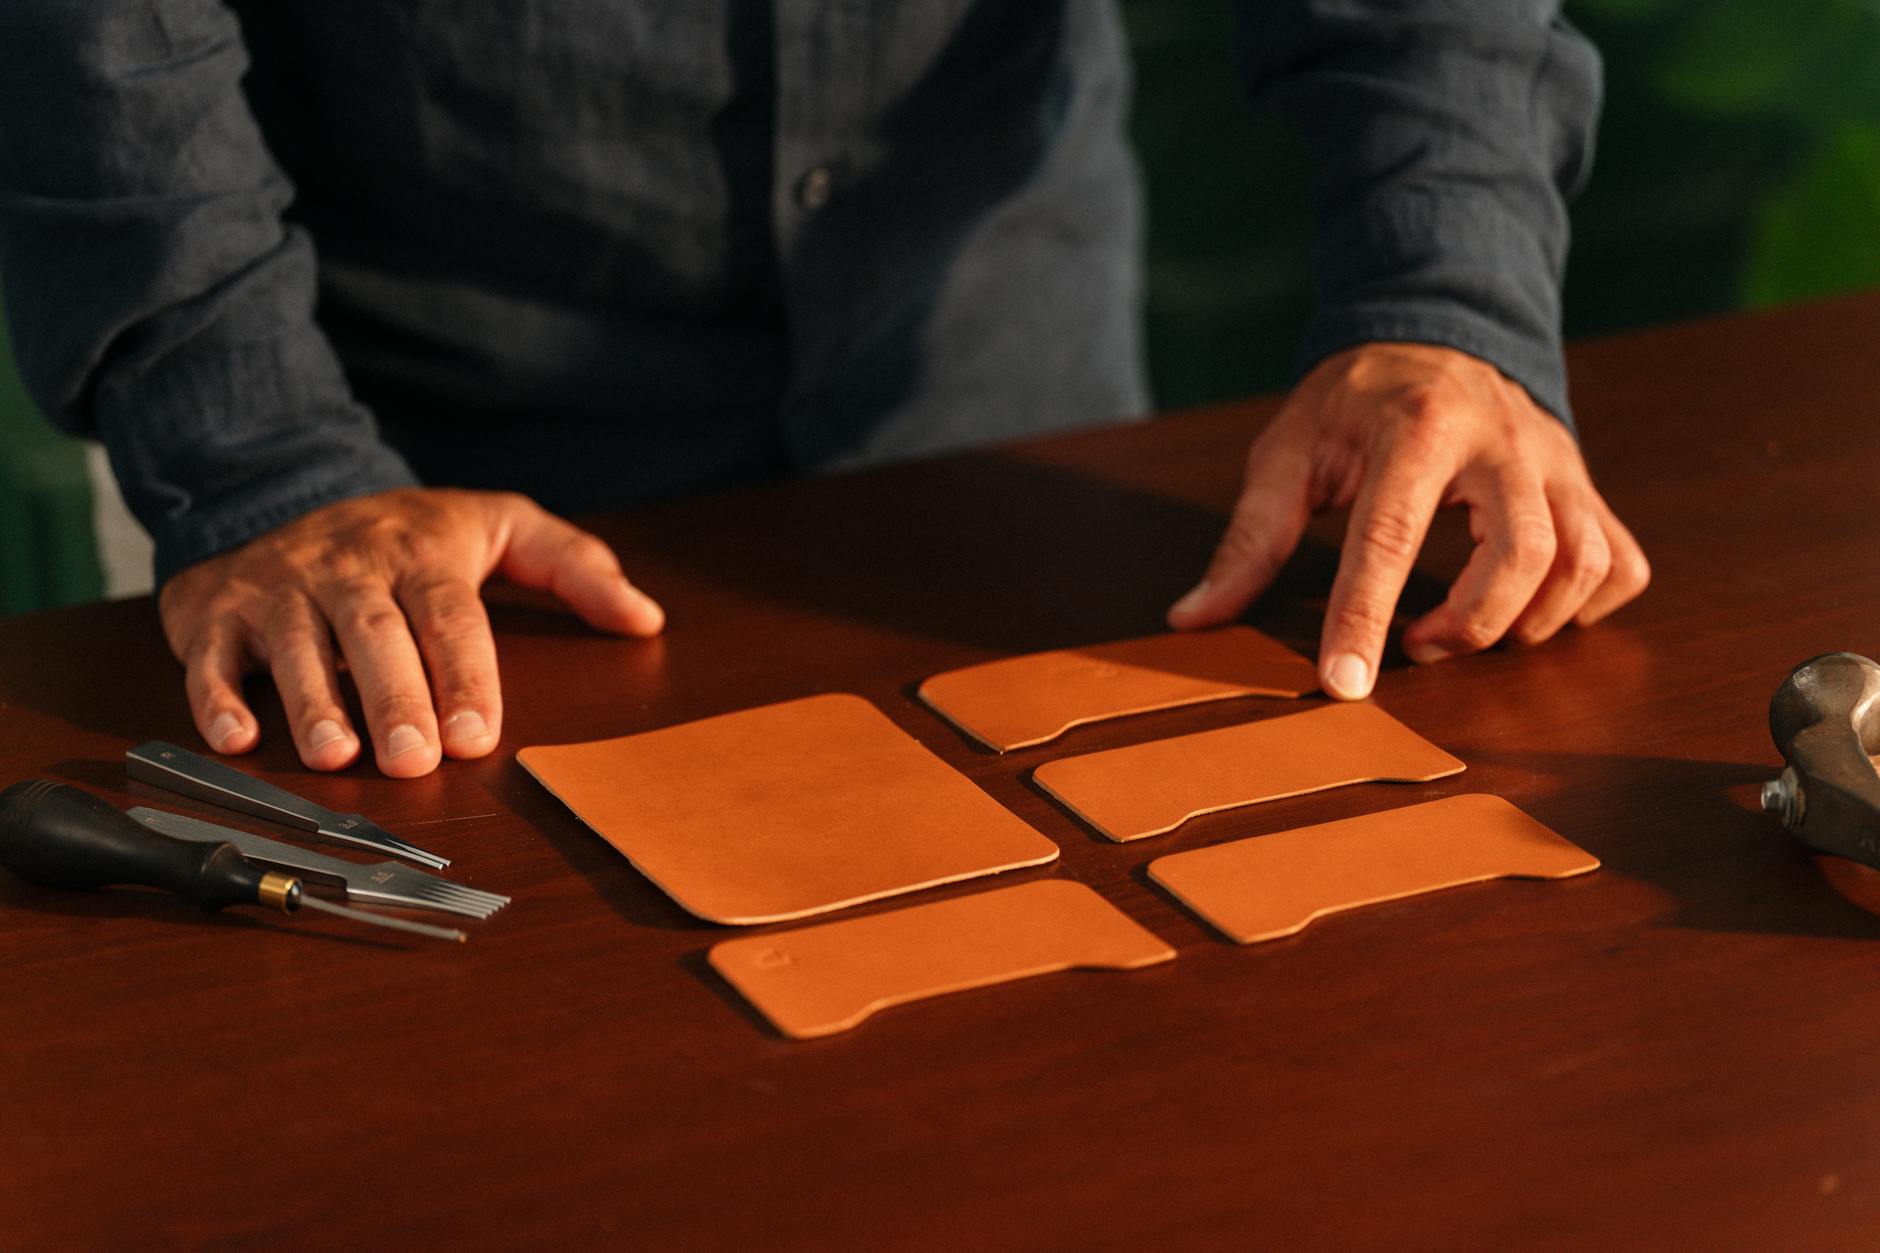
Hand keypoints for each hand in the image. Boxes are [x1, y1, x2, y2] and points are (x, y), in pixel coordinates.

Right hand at [158, 488, 664, 776]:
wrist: (282, 487)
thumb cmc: (412, 533)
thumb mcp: (503, 526)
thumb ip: (576, 568)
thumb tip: (646, 618)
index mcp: (422, 552)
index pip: (451, 616)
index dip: (466, 675)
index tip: (478, 735)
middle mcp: (348, 566)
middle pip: (375, 634)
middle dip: (394, 697)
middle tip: (414, 759)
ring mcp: (280, 585)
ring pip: (295, 645)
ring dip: (312, 702)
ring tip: (336, 757)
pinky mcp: (218, 608)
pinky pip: (212, 654)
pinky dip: (217, 697)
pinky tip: (237, 740)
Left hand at [1167, 342, 1648, 698]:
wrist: (1434, 334)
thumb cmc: (1353, 404)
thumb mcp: (1288, 452)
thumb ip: (1249, 538)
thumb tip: (1194, 617)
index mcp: (1416, 427)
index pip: (1391, 535)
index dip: (1366, 617)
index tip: (1346, 683)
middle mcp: (1502, 441)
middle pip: (1524, 553)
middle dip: (1471, 623)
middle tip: (1417, 644)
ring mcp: (1556, 464)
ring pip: (1582, 561)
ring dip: (1527, 622)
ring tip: (1460, 629)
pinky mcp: (1586, 487)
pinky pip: (1619, 563)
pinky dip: (1585, 607)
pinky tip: (1527, 612)